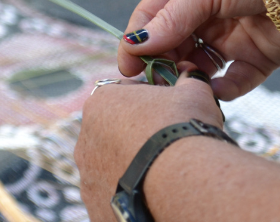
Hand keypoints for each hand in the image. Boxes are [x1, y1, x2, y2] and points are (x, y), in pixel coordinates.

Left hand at [75, 69, 221, 221]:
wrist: (183, 182)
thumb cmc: (183, 129)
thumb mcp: (193, 91)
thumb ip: (187, 79)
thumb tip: (191, 72)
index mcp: (100, 102)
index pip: (124, 94)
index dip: (149, 99)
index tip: (169, 110)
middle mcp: (85, 138)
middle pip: (114, 131)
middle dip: (137, 134)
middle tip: (168, 142)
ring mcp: (87, 175)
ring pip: (111, 165)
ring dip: (132, 164)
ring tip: (163, 171)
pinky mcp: (95, 206)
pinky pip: (114, 195)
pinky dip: (131, 193)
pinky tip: (154, 193)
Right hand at [118, 0, 279, 100]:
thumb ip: (171, 18)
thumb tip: (135, 44)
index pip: (151, 15)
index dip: (136, 38)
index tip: (127, 65)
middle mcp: (205, 12)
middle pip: (172, 43)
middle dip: (161, 62)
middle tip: (154, 81)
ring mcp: (231, 35)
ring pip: (199, 64)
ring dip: (189, 76)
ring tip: (185, 82)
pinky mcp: (257, 56)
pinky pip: (234, 79)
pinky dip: (223, 90)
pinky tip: (214, 91)